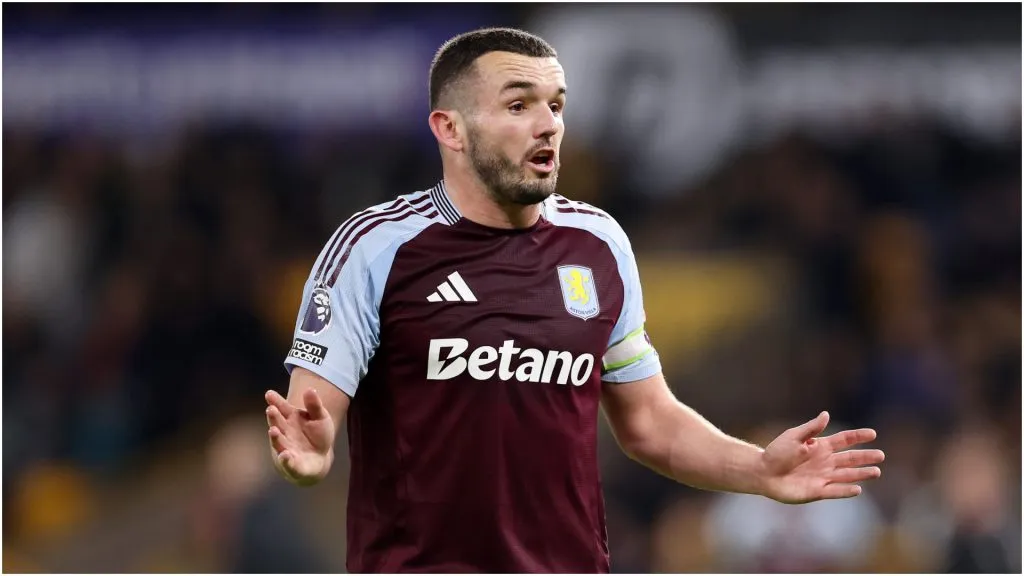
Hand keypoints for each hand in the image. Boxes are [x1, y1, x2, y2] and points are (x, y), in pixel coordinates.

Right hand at [265, 388, 334, 485]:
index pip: (281, 408)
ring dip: (275, 438)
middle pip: (277, 424)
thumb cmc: (317, 435)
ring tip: (273, 431)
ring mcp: (287, 448)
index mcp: (291, 418)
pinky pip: (288, 463)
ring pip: (279, 443)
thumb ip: (314, 405)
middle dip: (273, 418)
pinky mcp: (293, 464)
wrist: (318, 459)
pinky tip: (285, 455)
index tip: (269, 394)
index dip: (275, 401)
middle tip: (270, 410)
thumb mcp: (320, 417)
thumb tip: (310, 389)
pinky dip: (286, 460)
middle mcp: (285, 433)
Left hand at [759, 411, 883, 503]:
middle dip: (865, 457)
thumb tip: (826, 414)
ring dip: (861, 474)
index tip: (873, 433)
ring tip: (876, 472)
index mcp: (820, 446)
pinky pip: (835, 491)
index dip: (858, 437)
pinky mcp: (817, 491)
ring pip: (847, 475)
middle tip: (881, 455)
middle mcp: (825, 462)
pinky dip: (846, 490)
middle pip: (850, 458)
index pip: (844, 440)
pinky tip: (858, 489)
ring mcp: (823, 477)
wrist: (762, 472)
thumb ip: (811, 428)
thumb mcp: (793, 436)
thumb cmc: (776, 453)